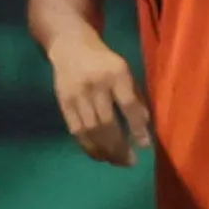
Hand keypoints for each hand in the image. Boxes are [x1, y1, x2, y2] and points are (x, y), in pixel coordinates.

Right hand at [51, 30, 149, 166]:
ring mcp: (77, 95)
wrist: (71, 46)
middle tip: (130, 162)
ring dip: (105, 151)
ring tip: (117, 162)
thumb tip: (144, 128)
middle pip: (106, 123)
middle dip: (119, 147)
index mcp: (116, 73)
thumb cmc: (105, 62)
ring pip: (90, 131)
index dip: (137, 128)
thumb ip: (135, 97)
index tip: (145, 146)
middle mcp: (95, 84)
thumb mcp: (125, 72)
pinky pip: (76, 131)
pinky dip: (89, 147)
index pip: (128, 104)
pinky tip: (100, 156)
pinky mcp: (63, 103)